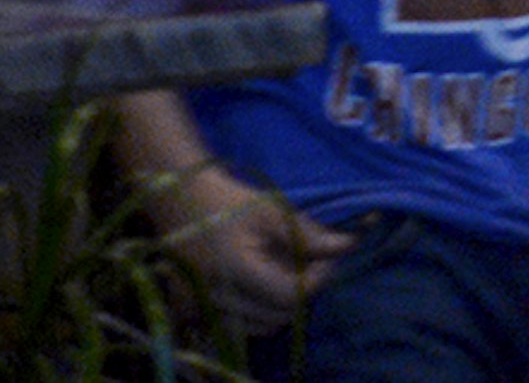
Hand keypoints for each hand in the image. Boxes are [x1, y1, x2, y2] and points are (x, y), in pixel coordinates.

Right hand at [138, 158, 350, 329]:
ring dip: (281, 306)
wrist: (179, 201)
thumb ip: (309, 235)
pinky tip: (261, 288)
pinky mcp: (194, 313)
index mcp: (236, 270)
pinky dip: (257, 315)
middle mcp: (217, 297)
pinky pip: (238, 328)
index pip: (291, 296)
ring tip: (283, 274)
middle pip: (279, 315)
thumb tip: (348, 246)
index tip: (325, 257)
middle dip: (302, 292)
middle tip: (308, 263)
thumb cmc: (228, 202)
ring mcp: (203, 309)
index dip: (316, 278)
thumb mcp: (272, 211)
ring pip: (261, 327)